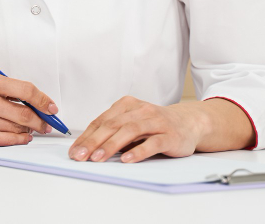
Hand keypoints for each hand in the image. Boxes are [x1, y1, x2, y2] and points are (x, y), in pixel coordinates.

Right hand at [0, 72, 58, 146]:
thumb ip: (8, 91)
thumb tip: (39, 103)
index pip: (25, 90)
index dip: (43, 100)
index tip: (52, 108)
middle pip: (24, 113)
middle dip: (41, 120)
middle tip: (47, 124)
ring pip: (17, 128)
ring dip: (28, 130)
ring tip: (29, 129)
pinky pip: (8, 140)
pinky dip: (20, 140)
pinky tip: (23, 137)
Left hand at [68, 96, 207, 163]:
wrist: (189, 123)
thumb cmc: (156, 125)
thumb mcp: (132, 123)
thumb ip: (114, 131)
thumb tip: (88, 148)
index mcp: (127, 105)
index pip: (102, 121)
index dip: (86, 136)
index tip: (75, 150)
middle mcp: (141, 110)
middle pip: (113, 125)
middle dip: (94, 141)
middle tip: (81, 155)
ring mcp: (156, 121)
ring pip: (130, 131)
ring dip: (111, 145)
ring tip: (98, 158)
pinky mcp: (170, 135)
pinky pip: (152, 143)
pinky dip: (138, 151)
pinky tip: (127, 160)